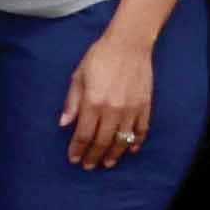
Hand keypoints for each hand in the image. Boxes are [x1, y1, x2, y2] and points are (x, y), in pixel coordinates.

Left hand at [60, 28, 154, 169]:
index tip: (74, 158)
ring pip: (122, 140)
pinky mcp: (145, 106)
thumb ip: (72, 102)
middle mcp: (113, 110)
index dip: (78, 149)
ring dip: (114, 154)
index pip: (83, 134)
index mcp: (93, 102)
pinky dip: (136, 142)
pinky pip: (141, 130)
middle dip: (93, 156)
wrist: (129, 44)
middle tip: (88, 165)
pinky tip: (131, 150)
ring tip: (107, 163)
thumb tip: (64, 123)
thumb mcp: (78, 76)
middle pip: (102, 141)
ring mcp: (131, 110)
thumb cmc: (99, 57)